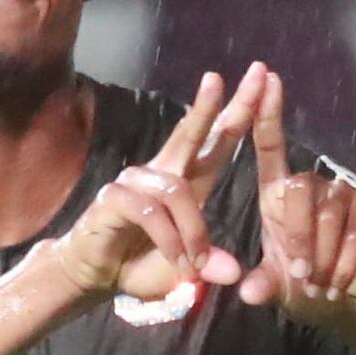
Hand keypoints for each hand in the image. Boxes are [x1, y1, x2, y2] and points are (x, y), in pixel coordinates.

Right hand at [45, 70, 240, 305]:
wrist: (94, 278)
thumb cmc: (140, 265)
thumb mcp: (186, 269)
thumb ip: (209, 265)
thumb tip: (234, 274)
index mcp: (187, 182)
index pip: (217, 141)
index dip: (238, 112)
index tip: (262, 80)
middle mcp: (162, 173)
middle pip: (191, 132)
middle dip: (214, 105)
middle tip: (239, 75)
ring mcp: (135, 181)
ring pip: (177, 190)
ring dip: (193, 230)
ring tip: (195, 263)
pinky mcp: (113, 196)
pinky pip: (151, 211)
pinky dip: (169, 239)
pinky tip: (176, 259)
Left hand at [234, 66, 355, 342]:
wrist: (354, 300)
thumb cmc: (307, 285)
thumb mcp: (278, 288)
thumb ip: (263, 285)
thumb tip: (248, 292)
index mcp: (277, 196)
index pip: (270, 147)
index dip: (267, 114)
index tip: (267, 78)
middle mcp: (308, 187)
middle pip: (298, 190)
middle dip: (299, 239)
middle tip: (302, 276)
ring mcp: (340, 195)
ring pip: (327, 214)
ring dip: (323, 255)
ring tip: (320, 284)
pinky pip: (355, 227)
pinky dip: (345, 259)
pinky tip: (339, 280)